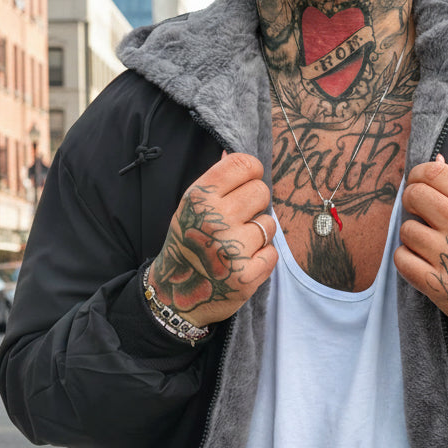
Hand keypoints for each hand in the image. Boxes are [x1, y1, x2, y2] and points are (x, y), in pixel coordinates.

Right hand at [148, 152, 276, 325]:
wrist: (174, 295)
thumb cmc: (186, 244)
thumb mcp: (189, 208)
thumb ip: (214, 182)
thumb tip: (231, 152)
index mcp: (199, 198)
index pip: (244, 164)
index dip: (251, 172)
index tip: (247, 184)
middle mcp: (216, 220)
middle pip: (262, 191)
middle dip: (255, 204)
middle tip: (239, 220)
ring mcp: (232, 249)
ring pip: (269, 224)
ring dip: (258, 234)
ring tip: (237, 245)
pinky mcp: (247, 276)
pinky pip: (273, 252)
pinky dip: (261, 258)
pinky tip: (242, 263)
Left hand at [395, 156, 447, 323]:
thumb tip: (435, 157)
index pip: (434, 172)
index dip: (417, 175)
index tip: (417, 184)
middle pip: (416, 196)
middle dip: (410, 201)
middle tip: (417, 212)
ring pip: (406, 230)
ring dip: (410, 236)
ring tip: (425, 243)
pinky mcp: (436, 282)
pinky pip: (401, 258)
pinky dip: (406, 260)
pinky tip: (421, 262)